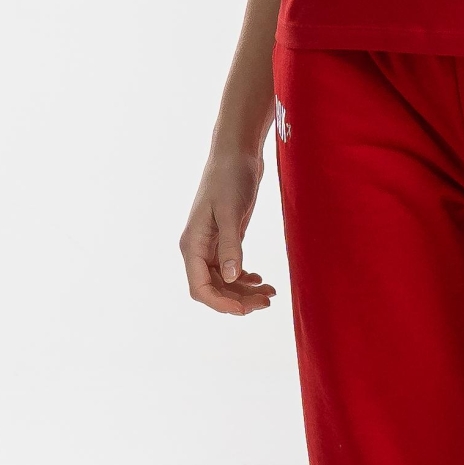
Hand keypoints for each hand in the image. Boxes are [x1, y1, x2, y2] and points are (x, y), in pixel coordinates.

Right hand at [181, 146, 277, 315]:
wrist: (237, 155)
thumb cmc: (230, 178)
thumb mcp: (230, 212)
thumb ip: (230, 245)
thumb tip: (230, 277)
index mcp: (192, 244)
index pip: (200, 287)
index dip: (221, 303)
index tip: (246, 310)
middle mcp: (198, 249)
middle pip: (214, 288)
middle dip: (238, 299)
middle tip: (268, 302)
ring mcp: (211, 245)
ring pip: (224, 281)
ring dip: (245, 291)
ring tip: (271, 293)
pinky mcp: (226, 240)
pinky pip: (231, 269)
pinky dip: (245, 279)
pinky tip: (261, 280)